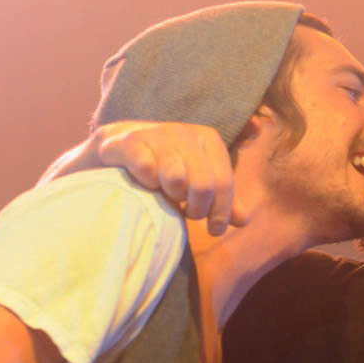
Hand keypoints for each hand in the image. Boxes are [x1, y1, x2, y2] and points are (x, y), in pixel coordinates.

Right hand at [38, 122, 244, 235]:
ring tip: (167, 196)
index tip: (214, 230)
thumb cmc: (166, 170)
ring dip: (171, 197)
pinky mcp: (128, 141)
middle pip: (203, 185)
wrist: (118, 152)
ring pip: (176, 179)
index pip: (225, 183)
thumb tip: (244, 221)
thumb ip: (222, 201)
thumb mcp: (198, 183)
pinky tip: (146, 186)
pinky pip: (146, 169)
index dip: (221, 212)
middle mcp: (185, 132)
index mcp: (209, 139)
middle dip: (197, 208)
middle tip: (186, 213)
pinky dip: (147, 184)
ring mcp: (156, 133)